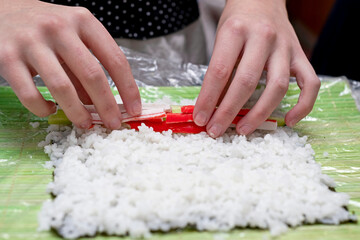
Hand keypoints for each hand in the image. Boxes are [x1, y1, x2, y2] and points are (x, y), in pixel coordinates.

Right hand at [0, 0, 140, 128]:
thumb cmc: (44, 27)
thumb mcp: (72, 38)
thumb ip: (86, 67)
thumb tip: (101, 103)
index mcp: (82, 21)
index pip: (115, 59)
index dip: (128, 88)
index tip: (135, 109)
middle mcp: (59, 28)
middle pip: (92, 75)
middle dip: (107, 106)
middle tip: (113, 124)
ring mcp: (31, 41)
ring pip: (62, 87)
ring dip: (77, 113)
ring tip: (85, 125)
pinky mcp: (6, 57)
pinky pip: (30, 94)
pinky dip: (43, 109)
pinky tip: (50, 110)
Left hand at [193, 0, 319, 136]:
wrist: (262, 0)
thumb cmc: (238, 21)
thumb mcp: (222, 39)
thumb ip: (220, 70)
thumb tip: (212, 106)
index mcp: (236, 31)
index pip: (219, 71)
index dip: (208, 99)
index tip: (201, 119)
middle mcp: (263, 37)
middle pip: (246, 82)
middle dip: (228, 111)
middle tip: (216, 130)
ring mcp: (285, 47)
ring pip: (277, 86)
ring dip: (259, 114)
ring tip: (243, 130)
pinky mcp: (300, 55)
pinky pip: (310, 83)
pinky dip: (303, 106)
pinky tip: (289, 121)